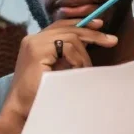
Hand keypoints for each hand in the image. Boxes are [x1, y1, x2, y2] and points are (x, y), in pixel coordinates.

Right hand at [0, 19, 118, 133]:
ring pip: (70, 37)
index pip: (61, 25)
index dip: (81, 24)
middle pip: (68, 28)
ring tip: (87, 70)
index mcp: (35, 42)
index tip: (99, 26)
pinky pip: (67, 47)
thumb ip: (66, 54)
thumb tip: (89, 42)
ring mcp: (34, 43)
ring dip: (83, 55)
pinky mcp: (37, 51)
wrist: (22, 109)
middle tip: (111, 41)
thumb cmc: (40, 93)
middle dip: (92, 34)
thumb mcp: (56, 68)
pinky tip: (78, 71)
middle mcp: (33, 39)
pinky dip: (77, 59)